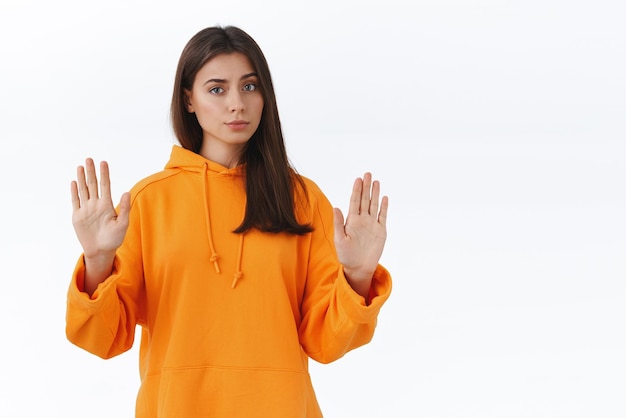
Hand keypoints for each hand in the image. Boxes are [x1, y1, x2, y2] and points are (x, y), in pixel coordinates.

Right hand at [71, 158, 129, 260]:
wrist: (101, 251)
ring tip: (80, 166)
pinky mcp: (77, 216)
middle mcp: (96, 204)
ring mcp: (86, 209)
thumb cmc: (114, 239)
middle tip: (89, 158)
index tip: (103, 162)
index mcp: (107, 205)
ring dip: (81, 178)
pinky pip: (75, 201)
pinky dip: (74, 192)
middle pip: (93, 184)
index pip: (105, 186)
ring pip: (83, 190)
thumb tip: (127, 192)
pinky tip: (74, 182)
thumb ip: (124, 208)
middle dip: (91, 172)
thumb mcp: (123, 224)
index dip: (104, 174)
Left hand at [333, 172, 387, 295]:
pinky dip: (383, 207)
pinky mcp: (380, 231)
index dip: (356, 190)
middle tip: (367, 173)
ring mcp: (372, 224)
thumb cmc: (346, 255)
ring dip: (375, 194)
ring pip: (374, 205)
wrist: (359, 267)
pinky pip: (382, 216)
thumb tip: (335, 207)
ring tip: (376, 181)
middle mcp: (362, 220)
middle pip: (365, 200)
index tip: (358, 179)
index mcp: (352, 221)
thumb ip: (338, 223)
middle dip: (366, 187)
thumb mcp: (339, 239)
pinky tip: (384, 198)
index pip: (354, 201)